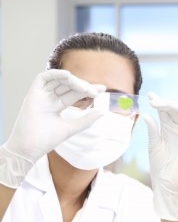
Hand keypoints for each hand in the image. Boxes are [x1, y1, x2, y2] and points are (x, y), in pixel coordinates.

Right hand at [0, 69, 105, 187]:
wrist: (30, 147)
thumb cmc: (47, 139)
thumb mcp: (71, 128)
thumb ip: (86, 120)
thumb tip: (103, 112)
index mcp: (57, 105)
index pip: (74, 93)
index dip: (88, 90)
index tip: (102, 90)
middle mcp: (49, 98)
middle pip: (68, 86)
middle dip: (83, 86)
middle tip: (95, 91)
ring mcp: (41, 95)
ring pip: (58, 80)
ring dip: (73, 80)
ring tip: (85, 88)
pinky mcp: (33, 93)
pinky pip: (43, 78)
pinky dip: (56, 74)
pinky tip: (69, 76)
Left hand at [143, 92, 177, 220]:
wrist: (169, 181)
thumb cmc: (159, 166)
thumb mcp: (154, 145)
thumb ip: (152, 130)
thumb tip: (145, 114)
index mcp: (167, 128)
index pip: (164, 110)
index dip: (158, 102)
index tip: (150, 96)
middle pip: (175, 109)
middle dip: (166, 103)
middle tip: (156, 102)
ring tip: (168, 104)